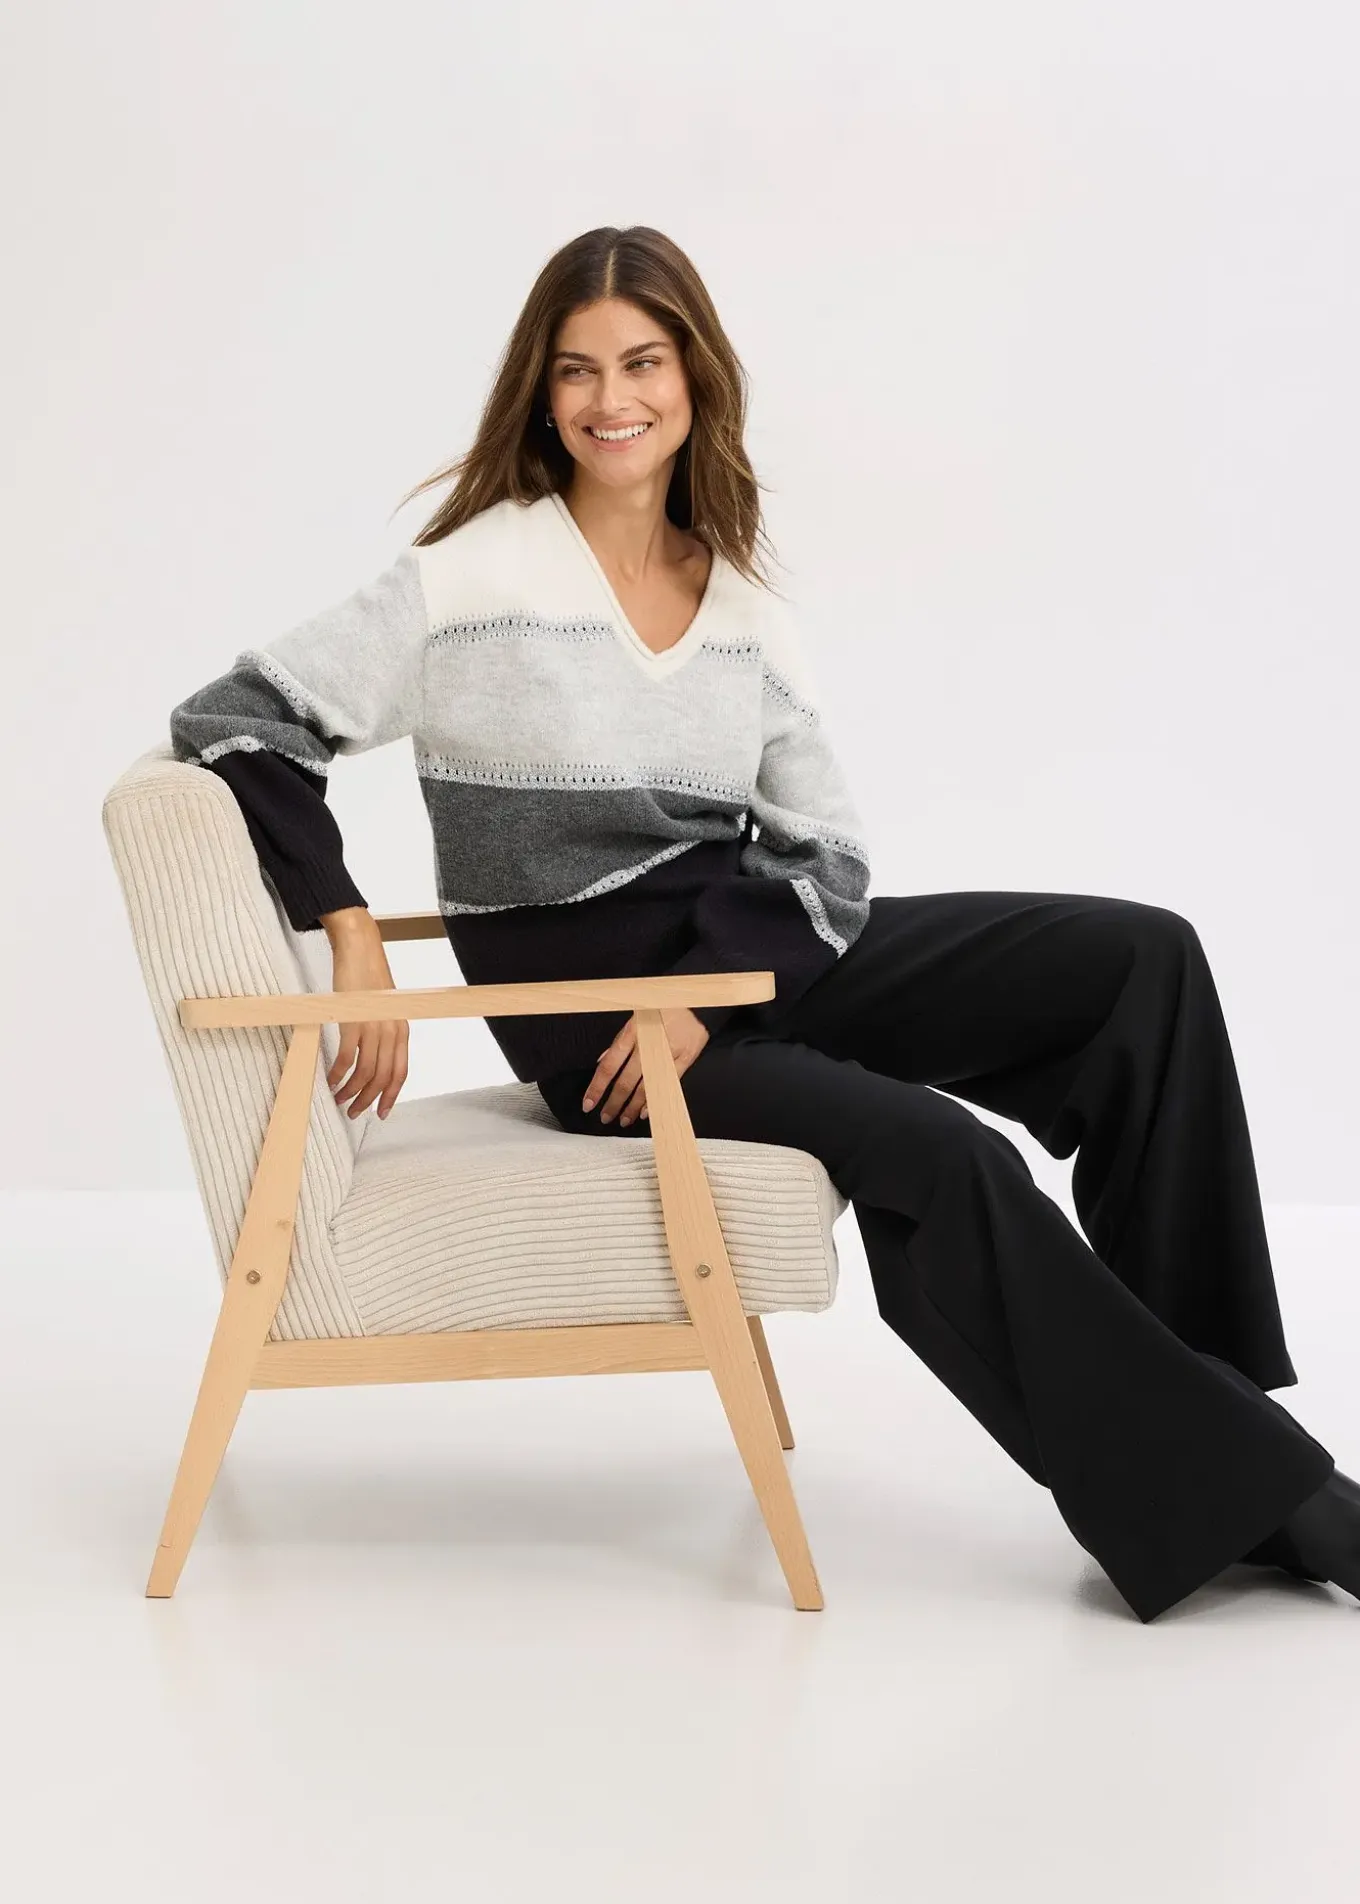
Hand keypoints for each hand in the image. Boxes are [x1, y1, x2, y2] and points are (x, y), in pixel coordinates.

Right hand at [320, 908, 408, 1119]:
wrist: (360, 950)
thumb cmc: (369, 980)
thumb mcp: (384, 1010)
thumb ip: (384, 1034)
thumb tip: (374, 1062)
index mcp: (402, 1030)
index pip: (400, 1072)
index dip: (390, 1096)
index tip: (381, 1113)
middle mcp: (392, 1031)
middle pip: (382, 1077)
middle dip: (367, 1100)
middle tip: (353, 1112)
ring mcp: (374, 1026)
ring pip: (365, 1071)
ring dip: (351, 1090)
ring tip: (339, 1099)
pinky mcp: (354, 1020)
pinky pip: (347, 1057)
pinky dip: (339, 1073)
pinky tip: (331, 1080)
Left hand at [582, 1006, 709, 1126]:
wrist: (695, 1002)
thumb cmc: (660, 1009)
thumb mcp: (634, 1019)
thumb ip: (619, 1043)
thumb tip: (602, 1062)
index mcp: (631, 1032)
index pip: (609, 1066)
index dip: (597, 1087)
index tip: (588, 1103)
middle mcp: (648, 1044)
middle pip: (626, 1081)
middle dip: (614, 1103)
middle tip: (606, 1117)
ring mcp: (667, 1052)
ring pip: (646, 1087)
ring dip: (633, 1107)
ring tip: (624, 1119)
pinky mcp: (685, 1058)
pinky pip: (667, 1084)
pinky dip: (655, 1100)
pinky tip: (645, 1112)